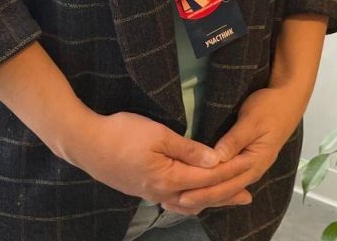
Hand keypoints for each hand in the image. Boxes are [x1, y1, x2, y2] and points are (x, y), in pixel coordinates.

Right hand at [68, 110, 249, 206]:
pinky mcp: (143, 191)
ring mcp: (151, 194)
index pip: (208, 178)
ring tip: (226, 199)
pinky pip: (174, 202)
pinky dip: (191, 201)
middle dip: (226, 195)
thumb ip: (187, 149)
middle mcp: (163, 193)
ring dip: (210, 201)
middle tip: (247, 196)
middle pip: (201, 197)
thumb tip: (215, 160)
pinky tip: (192, 197)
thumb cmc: (122, 133)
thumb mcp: (157, 134)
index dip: (230, 172)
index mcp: (170, 178)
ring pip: (188, 203)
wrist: (87, 144)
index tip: (249, 166)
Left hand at [164, 87, 304, 214]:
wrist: (287, 103)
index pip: (225, 179)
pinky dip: (217, 189)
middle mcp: (253, 170)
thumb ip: (235, 139)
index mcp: (254, 161)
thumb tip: (216, 158)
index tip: (183, 192)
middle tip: (177, 201)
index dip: (204, 187)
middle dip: (202, 197)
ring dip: (208, 196)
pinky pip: (231, 181)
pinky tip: (205, 191)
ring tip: (186, 201)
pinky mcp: (248, 163)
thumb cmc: (268, 108)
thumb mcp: (251, 120)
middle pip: (225, 189)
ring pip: (228, 188)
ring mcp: (252, 168)